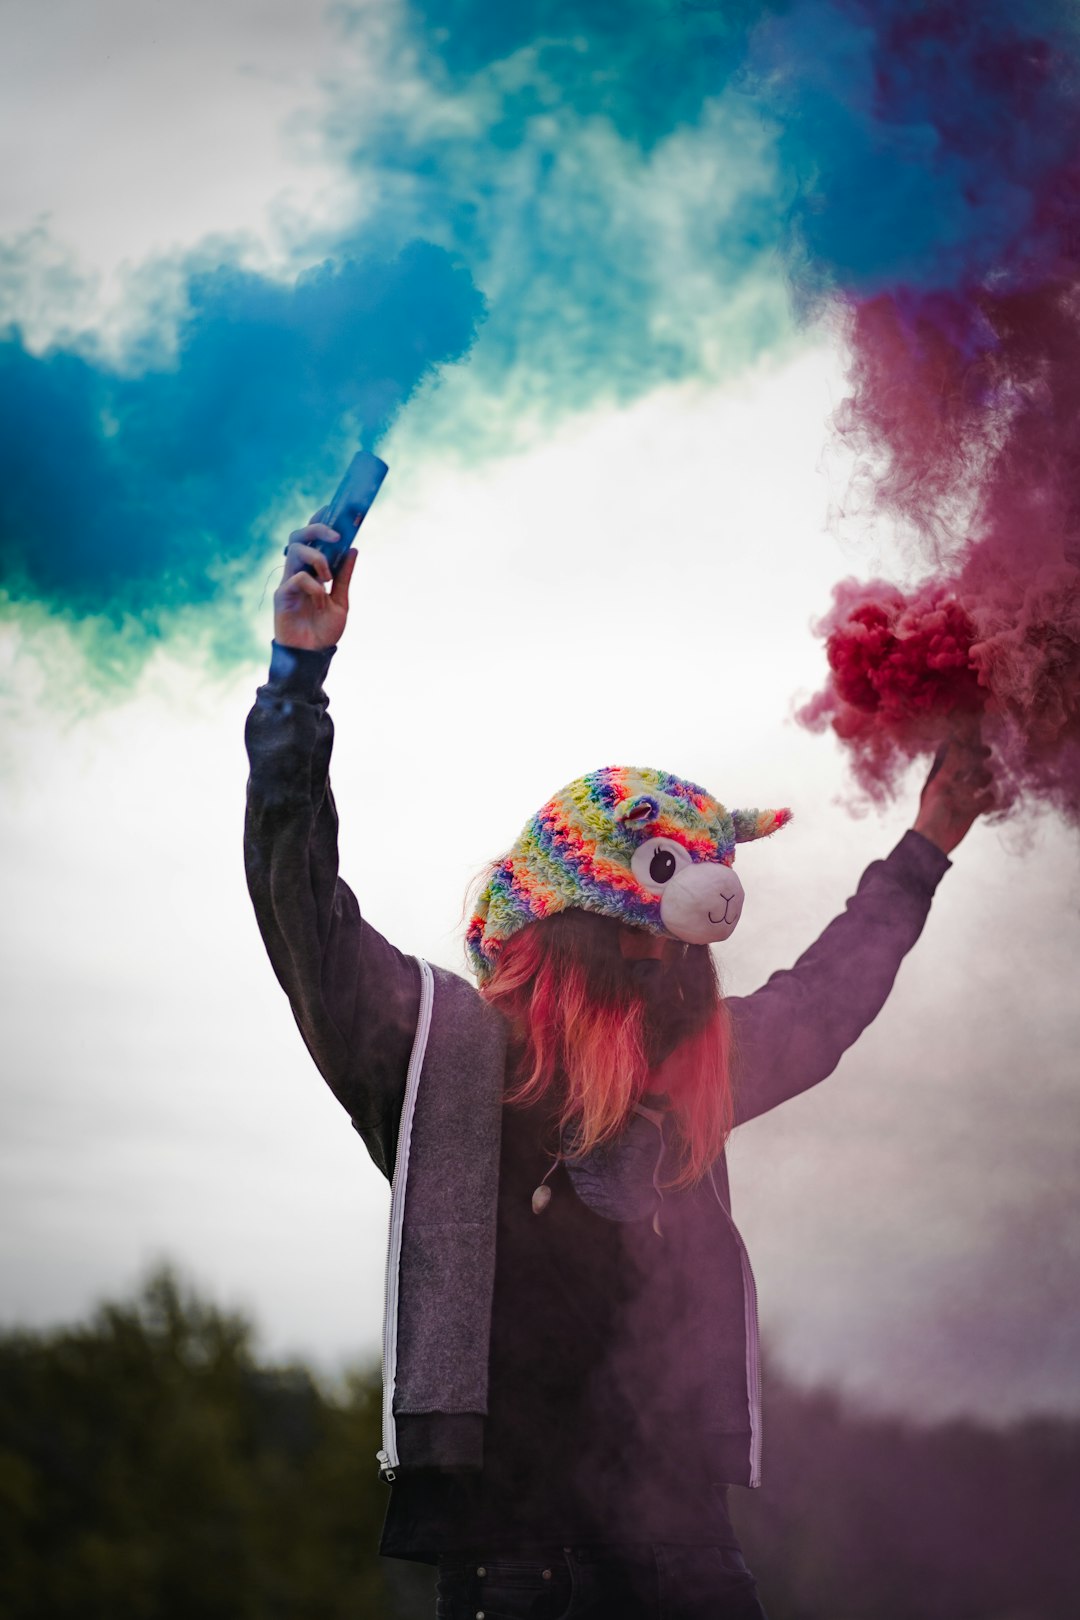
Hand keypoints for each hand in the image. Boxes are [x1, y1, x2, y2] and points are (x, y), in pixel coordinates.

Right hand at [274, 521, 356, 650]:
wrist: (313, 655)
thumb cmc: (324, 631)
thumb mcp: (341, 601)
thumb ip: (345, 576)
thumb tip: (353, 548)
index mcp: (313, 570)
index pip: (312, 539)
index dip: (319, 521)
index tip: (332, 510)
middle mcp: (299, 571)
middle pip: (298, 536)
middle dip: (317, 529)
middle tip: (336, 536)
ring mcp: (288, 581)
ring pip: (295, 550)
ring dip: (317, 558)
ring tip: (328, 577)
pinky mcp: (282, 595)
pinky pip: (297, 577)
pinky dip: (313, 584)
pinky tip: (320, 598)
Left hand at [912, 729, 994, 853]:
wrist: (934, 842)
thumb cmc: (931, 813)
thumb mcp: (940, 786)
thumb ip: (950, 766)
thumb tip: (955, 742)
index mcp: (940, 775)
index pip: (952, 754)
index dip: (962, 741)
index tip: (974, 728)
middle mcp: (952, 783)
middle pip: (968, 764)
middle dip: (977, 756)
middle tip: (987, 751)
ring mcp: (963, 796)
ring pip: (979, 780)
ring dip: (984, 777)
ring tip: (985, 777)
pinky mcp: (972, 810)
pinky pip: (986, 799)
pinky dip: (989, 797)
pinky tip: (988, 797)